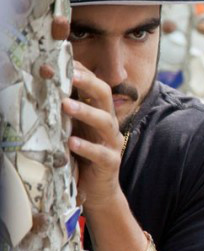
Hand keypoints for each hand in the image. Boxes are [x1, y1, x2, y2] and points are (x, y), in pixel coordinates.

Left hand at [62, 61, 124, 211]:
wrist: (99, 190)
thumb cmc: (83, 157)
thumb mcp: (74, 129)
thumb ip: (66, 112)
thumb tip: (44, 88)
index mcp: (99, 112)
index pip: (94, 85)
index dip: (81, 72)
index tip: (61, 60)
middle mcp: (108, 124)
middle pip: (105, 96)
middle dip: (88, 83)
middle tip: (69, 75)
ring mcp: (112, 143)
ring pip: (106, 122)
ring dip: (86, 112)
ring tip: (66, 105)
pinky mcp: (110, 162)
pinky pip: (101, 153)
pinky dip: (87, 147)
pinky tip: (72, 143)